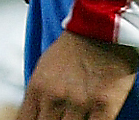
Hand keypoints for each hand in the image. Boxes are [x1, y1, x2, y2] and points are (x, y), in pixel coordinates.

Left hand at [18, 32, 137, 119]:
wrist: (101, 27)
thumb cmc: (74, 46)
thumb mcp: (44, 68)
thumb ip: (38, 95)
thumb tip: (34, 114)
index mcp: (38, 90)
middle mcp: (55, 99)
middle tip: (59, 119)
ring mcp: (79, 105)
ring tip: (74, 119)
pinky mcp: (104, 107)